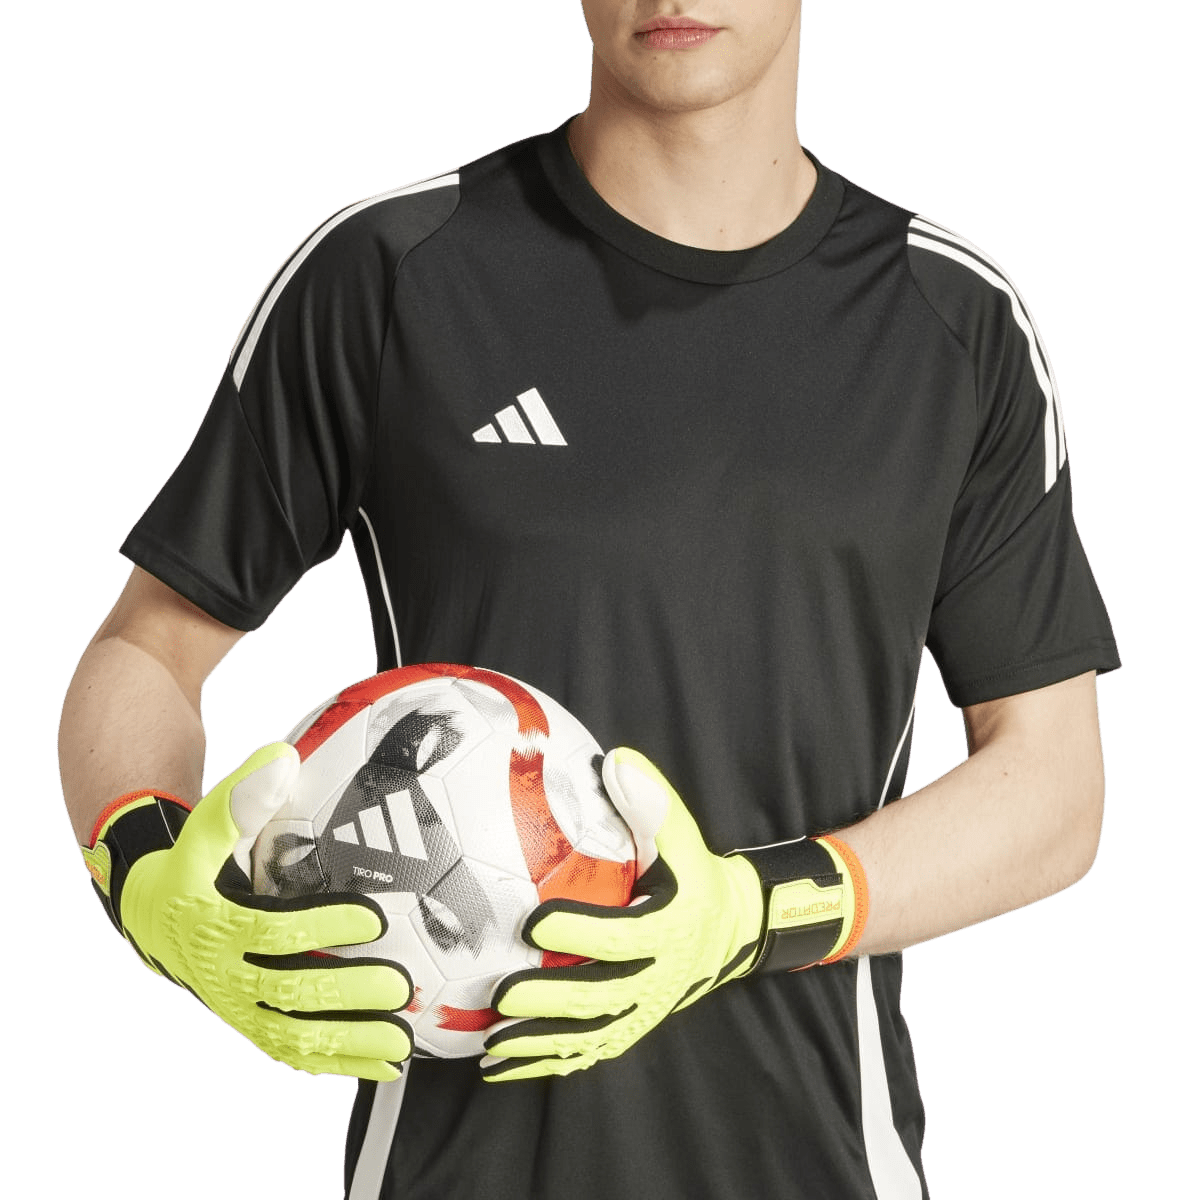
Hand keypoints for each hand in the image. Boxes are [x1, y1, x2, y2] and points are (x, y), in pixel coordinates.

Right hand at [98, 743, 412, 1079]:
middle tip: (401, 986)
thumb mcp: (202, 829)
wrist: (154, 918)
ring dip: (350, 1041)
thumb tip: (281, 757)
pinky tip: (385, 1061)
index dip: (325, 925)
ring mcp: (238, 1010)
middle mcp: (225, 977)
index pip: (275, 930)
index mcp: (215, 926)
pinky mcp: (252, 1029)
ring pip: (296, 1035)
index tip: (377, 915)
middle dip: (348, 992)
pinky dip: (338, 1063)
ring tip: (404, 1038)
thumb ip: (238, 797)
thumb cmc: (190, 864)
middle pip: (291, 991)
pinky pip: (294, 1053)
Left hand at [481, 748, 763, 1080]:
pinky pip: (586, 1052)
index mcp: (669, 930)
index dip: (578, 933)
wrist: (731, 930)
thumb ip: (654, 803)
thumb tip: (615, 759)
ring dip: (539, 1042)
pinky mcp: (631, 1030)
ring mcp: (644, 1012)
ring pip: (589, 1035)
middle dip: (547, 1000)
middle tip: (499, 993)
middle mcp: (658, 979)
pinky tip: (501, 1066)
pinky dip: (545, 1064)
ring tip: (491, 1042)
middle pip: (598, 997)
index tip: (533, 921)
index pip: (620, 936)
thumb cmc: (696, 878)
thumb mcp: (686, 839)